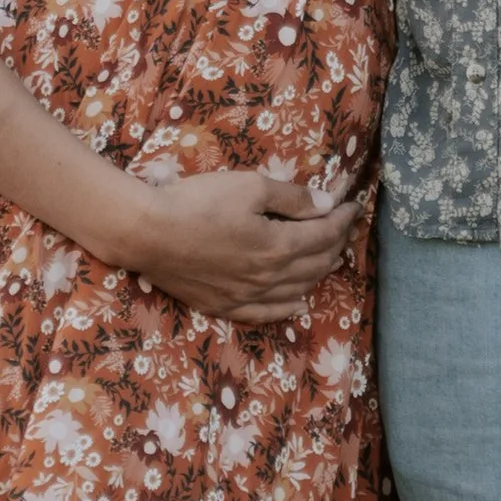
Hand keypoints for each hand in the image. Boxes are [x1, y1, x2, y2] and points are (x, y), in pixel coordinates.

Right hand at [114, 169, 361, 324]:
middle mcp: (269, 278)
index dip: (342, 219)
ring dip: (319, 273)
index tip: (353, 204)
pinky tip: (299, 303)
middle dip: (335, 243)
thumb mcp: (249, 187)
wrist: (147, 233)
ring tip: (331, 258)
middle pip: (315, 264)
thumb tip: (327, 206)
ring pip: (296, 289)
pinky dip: (289, 308)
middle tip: (343, 227)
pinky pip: (267, 313)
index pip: (323, 234)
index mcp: (278, 247)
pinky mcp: (224, 305)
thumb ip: (292, 198)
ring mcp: (246, 296)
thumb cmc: (198, 202)